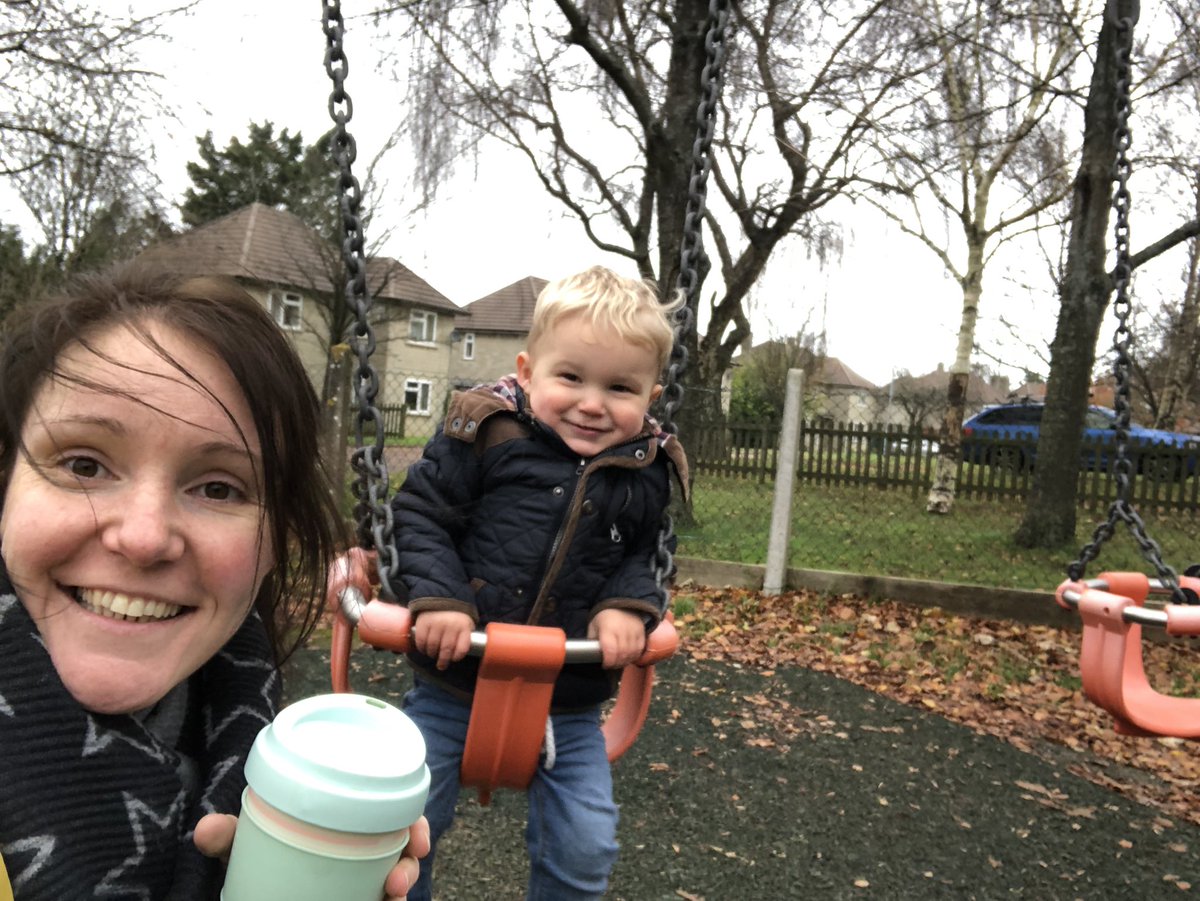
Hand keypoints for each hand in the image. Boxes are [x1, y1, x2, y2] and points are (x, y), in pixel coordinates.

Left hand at [195, 813, 431, 900]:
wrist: (250, 882)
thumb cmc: (260, 847)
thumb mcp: (247, 841)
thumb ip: (229, 836)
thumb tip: (205, 831)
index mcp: (351, 819)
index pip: (398, 814)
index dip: (416, 826)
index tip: (419, 841)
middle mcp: (364, 849)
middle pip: (405, 852)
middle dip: (410, 867)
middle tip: (399, 882)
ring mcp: (360, 878)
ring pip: (395, 883)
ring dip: (400, 890)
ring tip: (391, 899)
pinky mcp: (355, 894)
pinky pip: (377, 900)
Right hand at [413, 610, 473, 669]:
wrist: (441, 597)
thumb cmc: (456, 615)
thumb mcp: (466, 623)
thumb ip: (465, 637)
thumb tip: (459, 654)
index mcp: (463, 626)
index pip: (462, 649)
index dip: (457, 657)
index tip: (453, 659)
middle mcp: (450, 625)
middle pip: (446, 650)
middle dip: (443, 661)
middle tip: (441, 665)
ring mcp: (436, 624)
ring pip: (432, 647)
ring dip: (432, 654)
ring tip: (433, 654)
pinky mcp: (423, 623)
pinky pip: (421, 641)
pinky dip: (422, 648)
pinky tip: (424, 648)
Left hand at [588, 608, 646, 668]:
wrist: (620, 606)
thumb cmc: (604, 618)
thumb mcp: (593, 627)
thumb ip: (592, 641)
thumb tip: (590, 655)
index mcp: (608, 627)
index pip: (610, 649)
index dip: (608, 661)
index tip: (605, 665)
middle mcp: (622, 629)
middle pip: (622, 654)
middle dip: (616, 664)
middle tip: (611, 665)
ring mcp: (633, 630)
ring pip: (632, 653)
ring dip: (625, 661)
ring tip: (619, 662)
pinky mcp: (641, 632)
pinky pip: (640, 649)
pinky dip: (634, 656)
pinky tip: (628, 658)